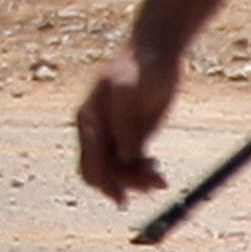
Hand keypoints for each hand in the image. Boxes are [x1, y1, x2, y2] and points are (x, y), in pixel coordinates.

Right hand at [73, 39, 182, 203]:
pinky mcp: (132, 137)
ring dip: (137, 181)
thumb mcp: (131, 91)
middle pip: (101, 171)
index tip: (122, 198)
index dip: (105, 182)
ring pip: (117, 171)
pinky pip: (131, 165)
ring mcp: (113, 134)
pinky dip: (142, 174)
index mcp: (89, 119)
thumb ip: (125, 125)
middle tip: (151, 185)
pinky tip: (157, 171)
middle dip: (123, 183)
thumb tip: (125, 158)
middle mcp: (96, 130)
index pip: (90, 160)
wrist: (156, 53)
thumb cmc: (142, 68)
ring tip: (161, 179)